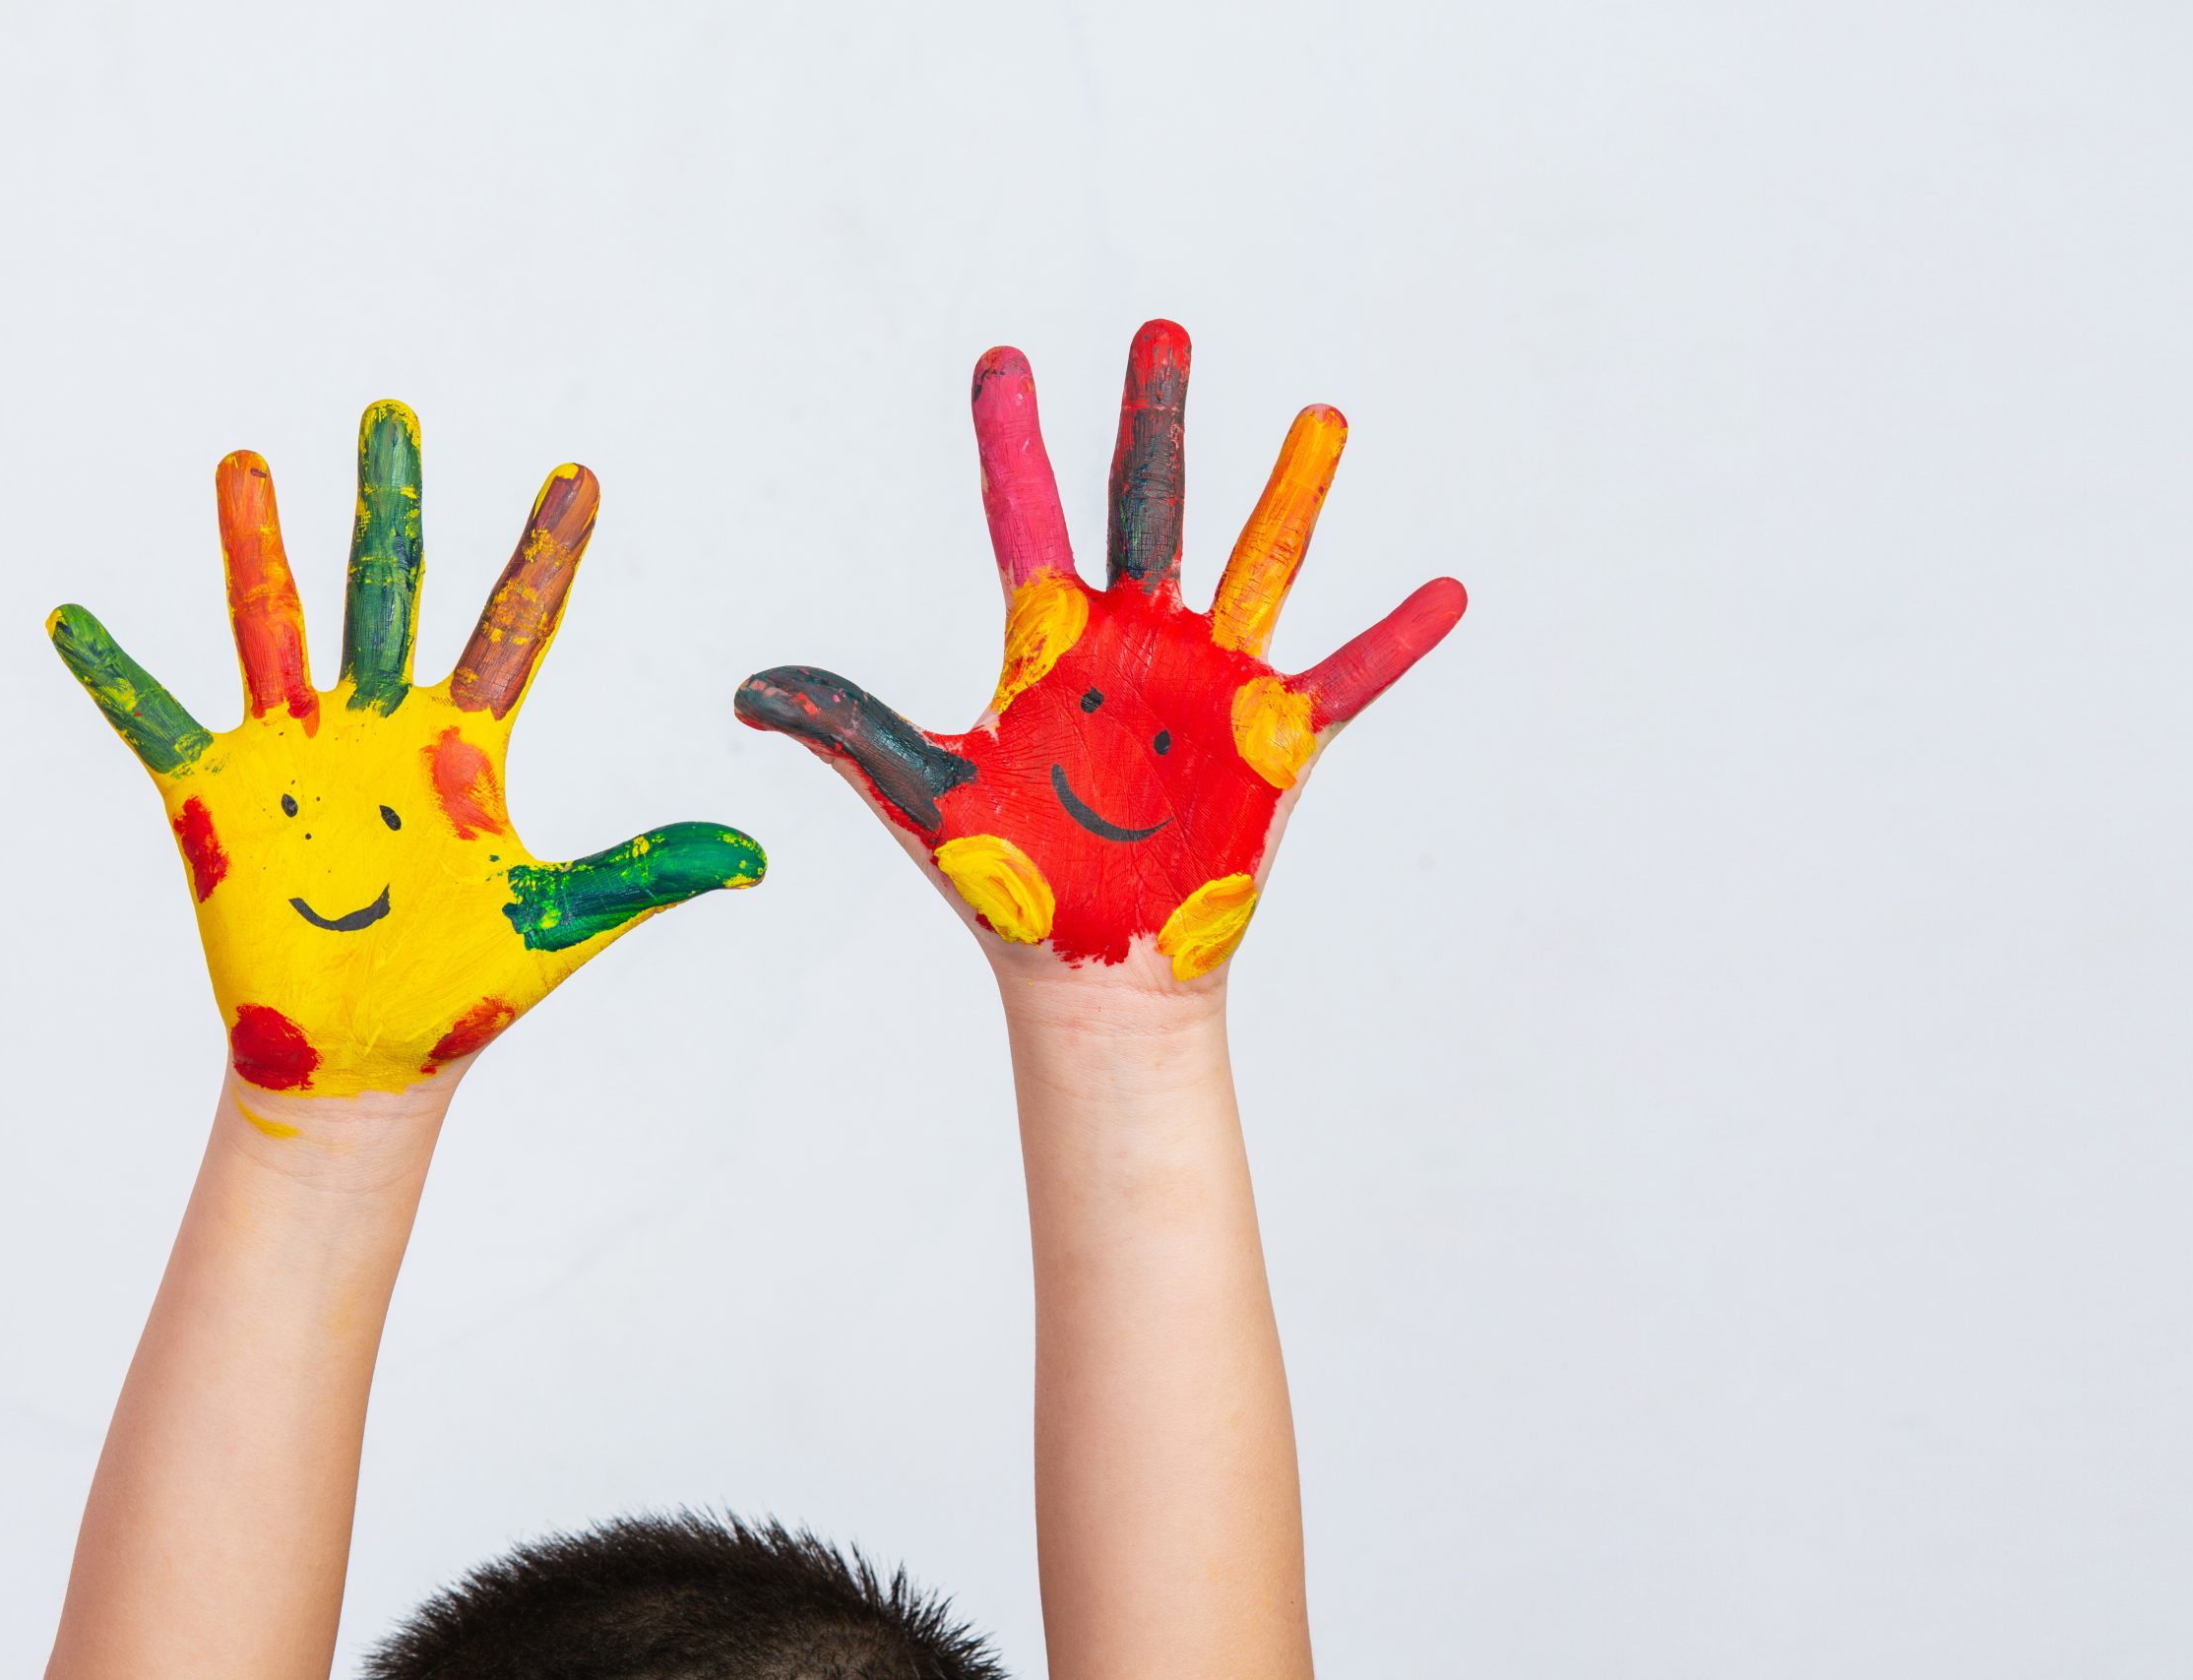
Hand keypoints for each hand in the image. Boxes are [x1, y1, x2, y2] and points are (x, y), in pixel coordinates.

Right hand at [50, 402, 763, 1100]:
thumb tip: (756, 859)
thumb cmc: (465, 990)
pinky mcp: (217, 800)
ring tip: (247, 462)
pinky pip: (154, 722)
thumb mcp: (562, 919)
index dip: (546, 554)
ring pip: (274, 626)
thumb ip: (650, 873)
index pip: (515, 627)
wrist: (369, 1063)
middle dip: (391, 505)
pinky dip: (116, 674)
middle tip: (394, 413)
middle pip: (387, 590)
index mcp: (465, 747)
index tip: (580, 474)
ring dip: (257, 547)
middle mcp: (379, 729)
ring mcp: (294, 756)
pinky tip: (74, 617)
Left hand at [737, 320, 1463, 985]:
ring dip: (1290, 492)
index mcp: (1050, 645)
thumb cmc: (1009, 887)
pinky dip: (1394, 640)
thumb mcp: (922, 796)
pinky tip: (1445, 591)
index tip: (1001, 362)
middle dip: (1152, 420)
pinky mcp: (1272, 744)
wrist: (1092, 974)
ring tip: (1319, 415)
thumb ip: (848, 728)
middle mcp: (1134, 643)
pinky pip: (1345, 678)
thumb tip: (747, 688)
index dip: (1011, 440)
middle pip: (1148, 506)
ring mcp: (1210, 685)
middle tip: (1159, 333)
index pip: (1025, 516)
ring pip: (1258, 564)